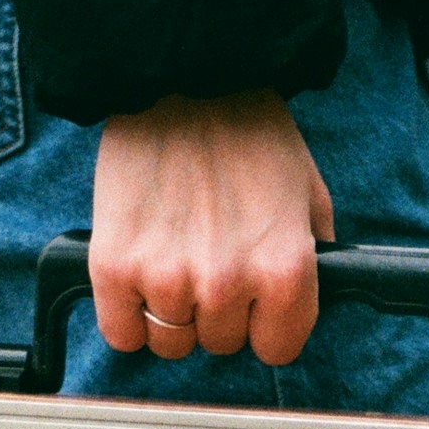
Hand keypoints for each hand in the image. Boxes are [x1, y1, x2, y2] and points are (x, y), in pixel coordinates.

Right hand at [90, 90, 335, 367]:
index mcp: (285, 270)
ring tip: (171, 260)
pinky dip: (127, 316)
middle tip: (206, 259)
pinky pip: (122, 334)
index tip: (252, 303)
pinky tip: (136, 278)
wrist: (184, 77)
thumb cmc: (249, 132)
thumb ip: (314, 258)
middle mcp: (228, 284)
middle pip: (220, 345)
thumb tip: (301, 307)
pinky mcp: (115, 269)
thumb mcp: (310, 193)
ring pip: (170, 342)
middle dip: (216, 312)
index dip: (264, 325)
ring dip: (170, 313)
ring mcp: (168, 278)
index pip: (277, 350)